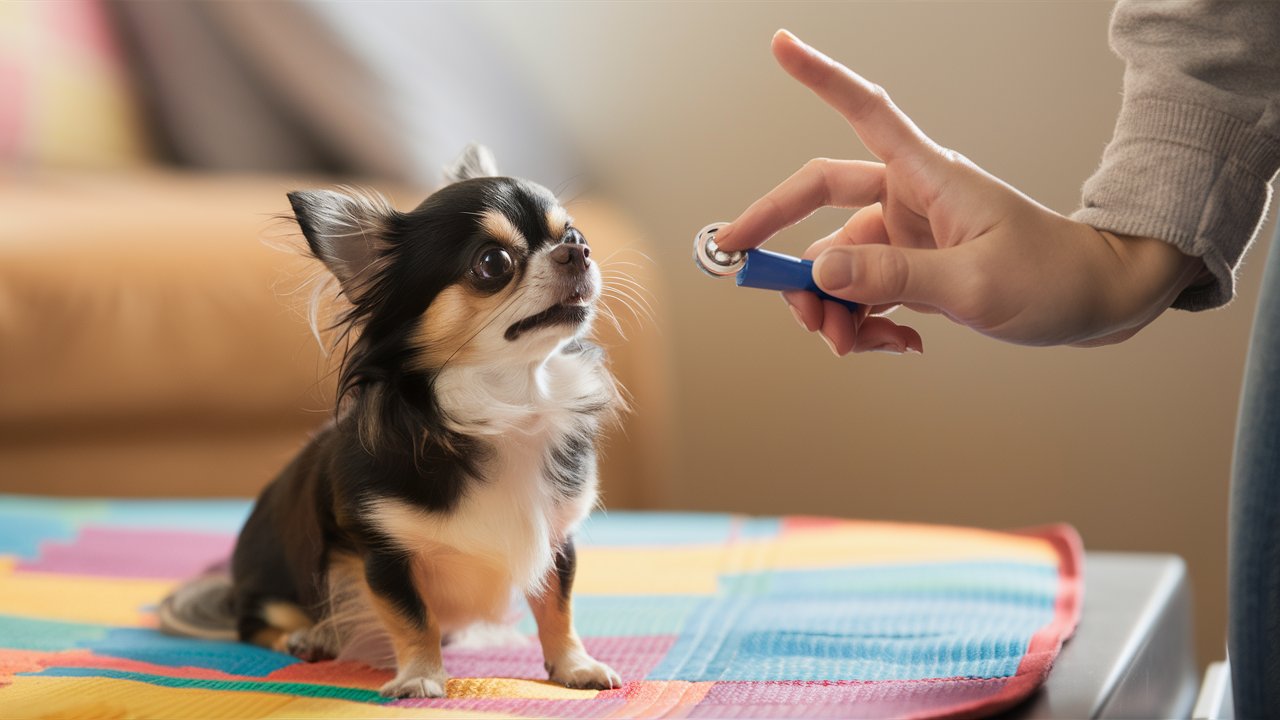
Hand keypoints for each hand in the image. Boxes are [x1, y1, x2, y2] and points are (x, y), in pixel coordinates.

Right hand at [714, 30, 1204, 353]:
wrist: (1099, 304)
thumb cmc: (1054, 279)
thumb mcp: (974, 284)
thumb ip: (894, 277)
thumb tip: (820, 271)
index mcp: (927, 178)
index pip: (865, 112)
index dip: (820, 77)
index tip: (780, 44)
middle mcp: (908, 200)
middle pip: (819, 206)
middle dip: (788, 254)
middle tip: (759, 287)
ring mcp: (907, 237)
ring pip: (837, 266)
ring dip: (832, 310)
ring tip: (852, 346)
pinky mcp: (913, 270)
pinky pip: (863, 293)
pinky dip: (863, 323)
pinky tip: (892, 344)